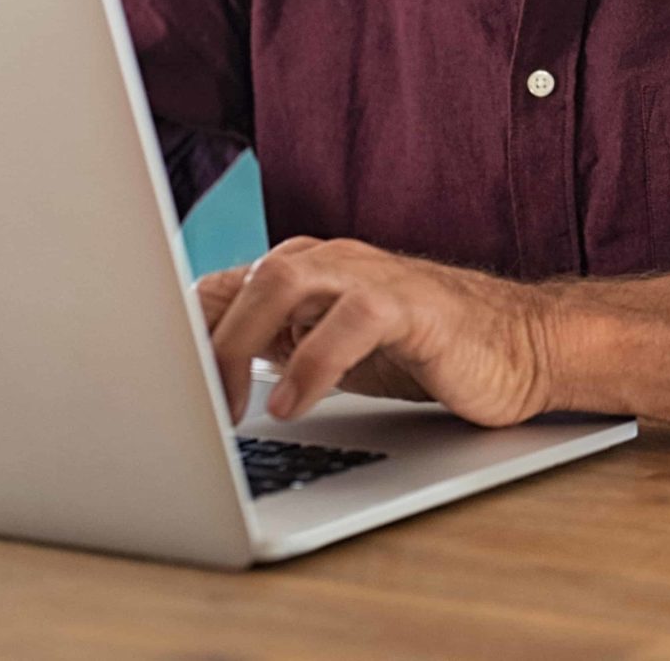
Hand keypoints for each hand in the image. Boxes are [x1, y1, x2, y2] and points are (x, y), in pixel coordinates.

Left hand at [194, 237, 555, 427]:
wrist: (518, 348)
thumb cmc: (422, 350)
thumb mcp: (328, 350)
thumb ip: (270, 343)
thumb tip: (190, 366)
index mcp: (305, 272)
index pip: (220, 287)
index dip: (177, 336)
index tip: (151, 391)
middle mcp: (333, 262)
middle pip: (243, 279)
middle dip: (203, 343)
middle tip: (185, 406)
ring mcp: (374, 277)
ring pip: (285, 280)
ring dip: (242, 343)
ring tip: (229, 406)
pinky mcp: (414, 304)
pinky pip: (350, 319)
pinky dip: (311, 364)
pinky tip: (292, 404)